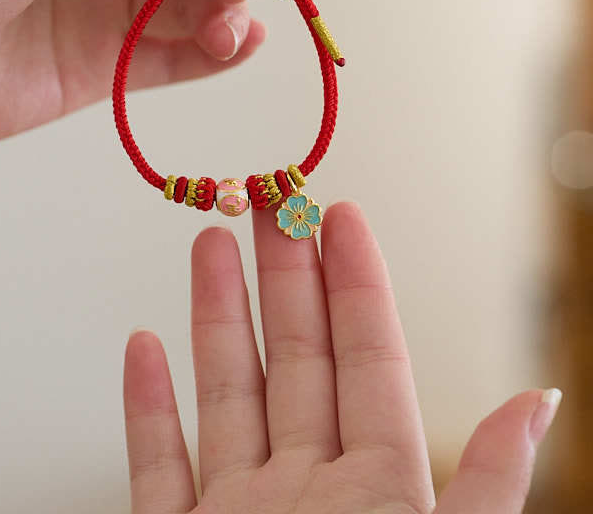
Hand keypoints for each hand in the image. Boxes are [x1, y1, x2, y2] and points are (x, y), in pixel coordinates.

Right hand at [123, 202, 559, 513]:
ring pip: (224, 391)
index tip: (339, 214)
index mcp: (379, 495)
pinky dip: (148, 406)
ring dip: (212, 315)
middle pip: (293, 357)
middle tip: (268, 201)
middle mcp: (307, 493)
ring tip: (208, 245)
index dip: (354, 283)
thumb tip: (541, 403)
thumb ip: (483, 488)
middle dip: (281, 274)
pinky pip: (157, 465)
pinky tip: (143, 348)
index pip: (367, 360)